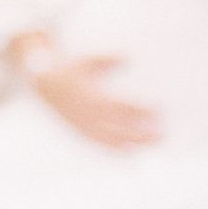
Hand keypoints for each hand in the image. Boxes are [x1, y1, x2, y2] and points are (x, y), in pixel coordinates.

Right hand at [26, 48, 161, 151]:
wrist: (44, 84)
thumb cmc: (71, 70)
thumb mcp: (90, 62)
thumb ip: (109, 60)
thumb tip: (129, 57)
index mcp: (92, 97)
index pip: (122, 108)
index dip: (140, 111)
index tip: (159, 110)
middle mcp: (89, 115)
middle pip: (121, 128)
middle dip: (142, 132)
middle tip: (163, 133)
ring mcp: (85, 126)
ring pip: (113, 139)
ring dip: (135, 141)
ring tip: (155, 141)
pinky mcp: (82, 132)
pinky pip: (101, 144)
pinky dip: (118, 149)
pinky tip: (133, 151)